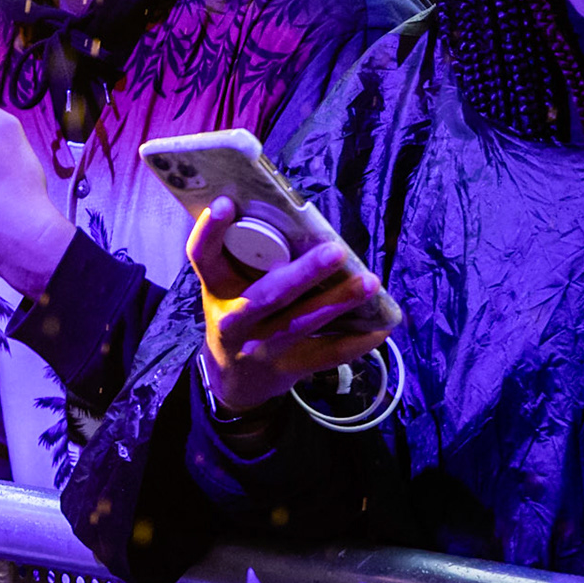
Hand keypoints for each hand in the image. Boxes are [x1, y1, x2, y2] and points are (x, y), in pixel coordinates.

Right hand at [187, 196, 387, 413]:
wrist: (234, 379)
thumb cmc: (236, 315)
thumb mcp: (225, 287)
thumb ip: (244, 256)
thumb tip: (284, 211)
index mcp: (216, 290)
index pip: (201, 256)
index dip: (210, 230)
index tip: (224, 202)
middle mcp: (235, 321)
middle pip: (268, 295)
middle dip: (305, 273)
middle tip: (336, 250)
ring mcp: (262, 347)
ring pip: (303, 323)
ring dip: (339, 302)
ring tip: (369, 281)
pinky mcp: (289, 367)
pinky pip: (327, 354)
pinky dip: (357, 341)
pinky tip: (381, 324)